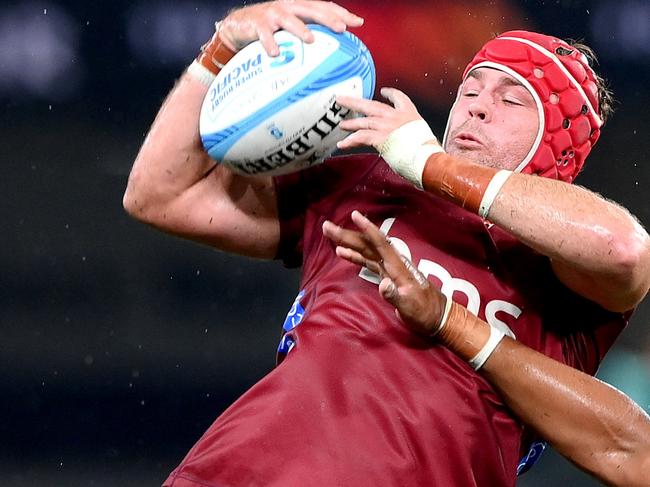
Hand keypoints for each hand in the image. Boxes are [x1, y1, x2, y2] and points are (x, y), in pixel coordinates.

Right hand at [219, 0, 363, 55]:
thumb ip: (310, 32)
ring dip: (300, 29)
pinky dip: (270, 43)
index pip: (324, 6)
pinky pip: (264, 34)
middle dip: (327, 18)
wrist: (238, 25)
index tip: (358, 23)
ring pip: (288, 19)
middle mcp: (288, 7)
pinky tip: (275, 53)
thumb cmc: (271, 28)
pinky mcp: (256, 24)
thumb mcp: (292, 28)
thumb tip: (335, 48)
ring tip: (310, 40)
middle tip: (341, 29)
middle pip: (311, 9)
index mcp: (299, 7)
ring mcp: (272, 14)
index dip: (341, 13)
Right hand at [322, 210, 446, 335]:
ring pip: (365, 250)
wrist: (435, 316)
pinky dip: (354, 255)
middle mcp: (392, 263)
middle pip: (367, 244)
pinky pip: (367, 261)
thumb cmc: (423, 312)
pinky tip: (341, 252)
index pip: (380, 243)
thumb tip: (382, 284)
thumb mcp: (409, 307)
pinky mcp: (386, 275)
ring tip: (330, 233)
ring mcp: (388, 268)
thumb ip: (394, 296)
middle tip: (327, 226)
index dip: (367, 229)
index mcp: (398, 267)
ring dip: (348, 242)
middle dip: (348, 234)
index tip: (355, 215)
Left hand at [336, 87, 429, 150]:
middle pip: (372, 105)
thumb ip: (410, 133)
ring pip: (364, 120)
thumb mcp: (422, 135)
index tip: (384, 91)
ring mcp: (387, 126)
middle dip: (355, 102)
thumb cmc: (428, 152)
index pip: (399, 98)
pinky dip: (350, 141)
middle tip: (341, 98)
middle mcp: (397, 116)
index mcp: (410, 114)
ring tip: (342, 124)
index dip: (390, 94)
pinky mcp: (380, 138)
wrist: (428, 158)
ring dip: (351, 123)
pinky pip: (360, 138)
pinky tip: (342, 144)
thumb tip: (405, 141)